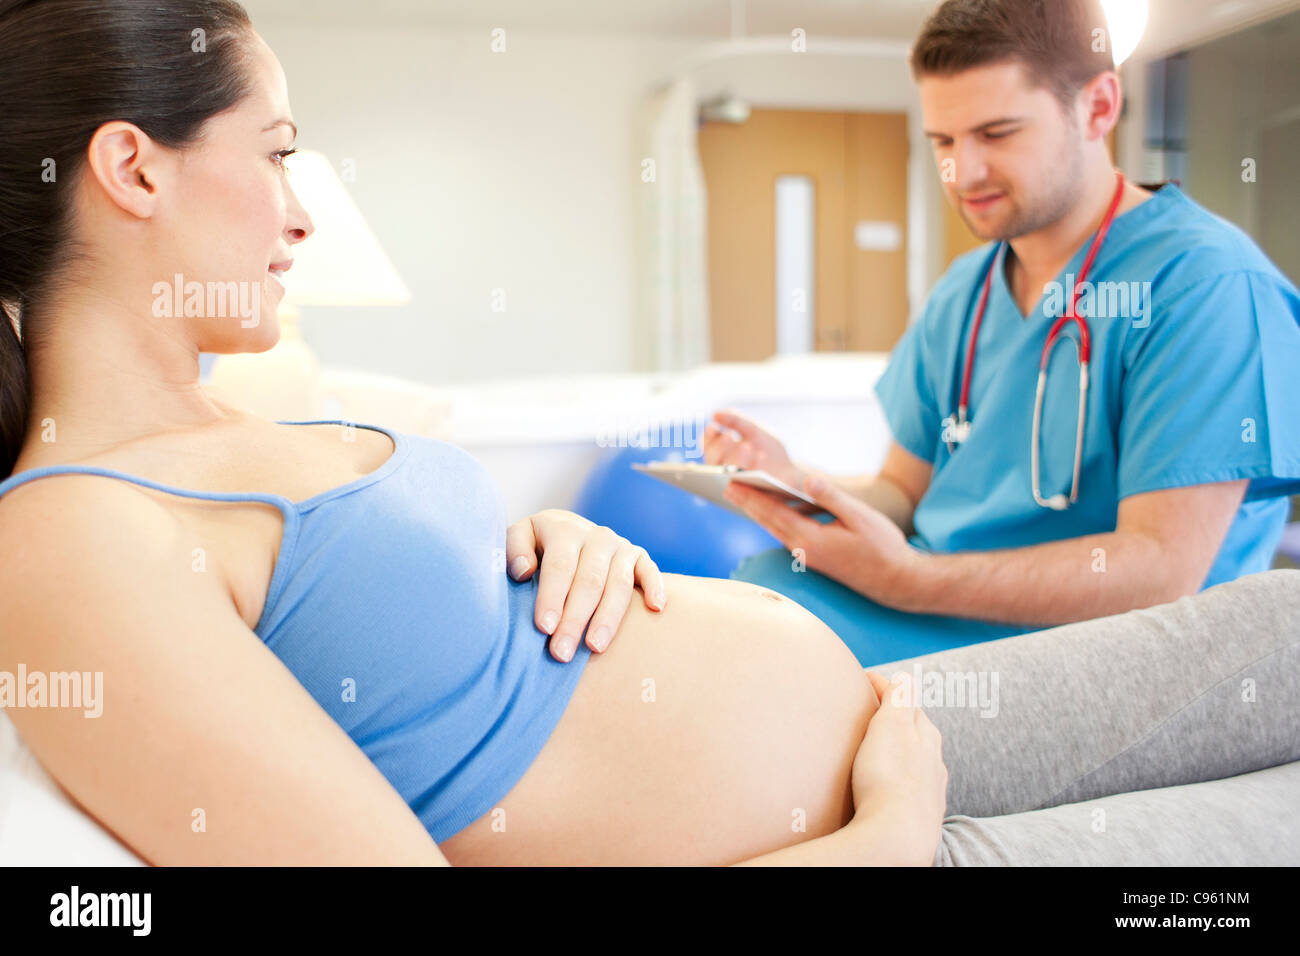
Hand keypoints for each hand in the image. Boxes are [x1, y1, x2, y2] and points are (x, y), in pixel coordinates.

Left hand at [506, 509, 666, 661]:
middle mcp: (596, 535)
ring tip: (595, 647)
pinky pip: (650, 571)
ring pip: (618, 584)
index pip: (559, 566)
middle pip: (588, 581)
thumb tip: (524, 571)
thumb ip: (513, 551)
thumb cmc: (535, 547)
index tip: (544, 629)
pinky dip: (655, 587)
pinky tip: (656, 609)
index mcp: (564, 529)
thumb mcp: (518, 540)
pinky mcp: (639, 556)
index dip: (552, 597)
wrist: (564, 532)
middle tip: (562, 653)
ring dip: (608, 618)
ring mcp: (620, 546)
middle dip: (575, 619)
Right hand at [702, 409, 805, 488]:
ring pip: (728, 474)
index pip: (707, 446)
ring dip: (736, 460)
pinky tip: (759, 459)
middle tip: (728, 436)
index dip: (708, 437)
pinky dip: (752, 471)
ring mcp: (736, 486)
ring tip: (746, 446)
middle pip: (713, 461)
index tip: (714, 427)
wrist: (792, 473)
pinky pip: (746, 486)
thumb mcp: (754, 431)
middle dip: (720, 448)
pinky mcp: (750, 498)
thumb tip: (715, 414)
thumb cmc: (770, 453)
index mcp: (721, 456)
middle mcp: (723, 472)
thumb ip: (736, 421)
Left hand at [722, 473, 919, 605]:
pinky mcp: (816, 558)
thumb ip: (831, 497)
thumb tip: (807, 479)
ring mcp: (809, 557)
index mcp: (812, 539)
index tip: (731, 484)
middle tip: (727, 486)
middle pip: (769, 522)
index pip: (773, 513)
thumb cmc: (883, 548)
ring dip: (760, 513)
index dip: (751, 497)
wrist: (897, 581)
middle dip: (748, 503)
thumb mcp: (860, 517)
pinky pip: (789, 535)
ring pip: (778, 530)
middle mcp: (804, 550)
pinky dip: (777, 521)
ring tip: (745, 496)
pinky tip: (775, 511)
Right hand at [850, 670, 946, 864]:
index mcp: (928, 736)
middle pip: (916, 733)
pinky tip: (888, 788)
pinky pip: (909, 790)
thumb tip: (904, 675)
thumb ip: (900, 697)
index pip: (908, 701)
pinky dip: (898, 781)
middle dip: (897, 720)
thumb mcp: (893, 725)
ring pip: (916, 763)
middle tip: (870, 713)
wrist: (897, 837)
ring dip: (899, 753)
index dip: (885, 688)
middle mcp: (934, 763)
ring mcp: (929, 792)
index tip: (864, 679)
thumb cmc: (890, 778)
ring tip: (877, 752)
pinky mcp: (918, 816)